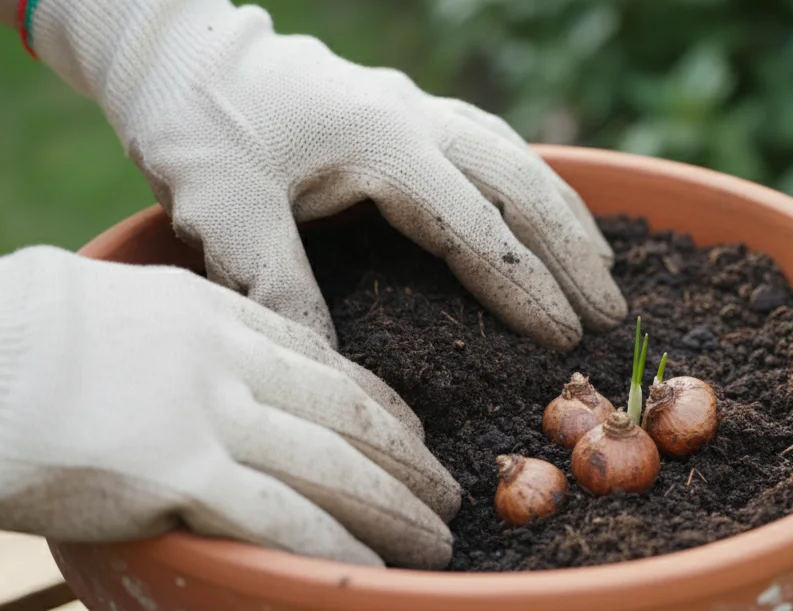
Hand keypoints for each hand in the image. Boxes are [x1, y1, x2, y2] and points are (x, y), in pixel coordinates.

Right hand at [0, 224, 459, 567]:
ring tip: (435, 540)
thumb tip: (181, 376)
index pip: (326, 360)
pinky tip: (372, 569)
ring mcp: (209, 409)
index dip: (381, 405)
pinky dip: (337, 546)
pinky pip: (285, 515)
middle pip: (350, 412)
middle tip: (447, 494)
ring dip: (395, 509)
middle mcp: (227, 355)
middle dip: (408, 460)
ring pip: (336, 464)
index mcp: (211, 311)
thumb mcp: (107, 312)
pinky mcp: (179, 468)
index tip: (413, 435)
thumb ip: (167, 342)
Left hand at [28, 0, 626, 349]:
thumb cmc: (200, 131)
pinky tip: (546, 211)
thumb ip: (281, 287)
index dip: (525, 285)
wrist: (179, 56)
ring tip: (603, 269)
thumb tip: (336, 373)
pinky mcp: (406, 107)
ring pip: (519, 158)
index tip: (564, 337)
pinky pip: (494, 142)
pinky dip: (534, 182)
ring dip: (565, 216)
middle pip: (521, 186)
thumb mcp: (227, 215)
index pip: (475, 226)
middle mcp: (416, 118)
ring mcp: (417, 105)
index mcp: (383, 144)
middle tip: (613, 315)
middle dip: (572, 253)